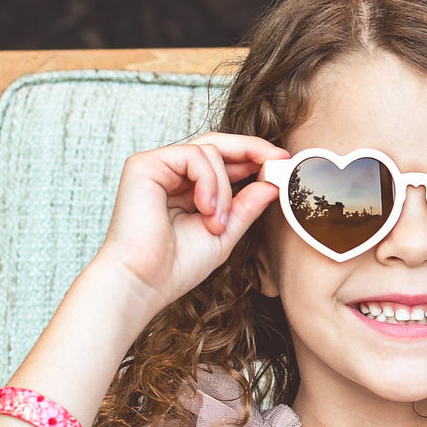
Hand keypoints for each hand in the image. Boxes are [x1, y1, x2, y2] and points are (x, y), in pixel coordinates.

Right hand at [95, 132, 288, 311]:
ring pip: (210, 150)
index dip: (253, 156)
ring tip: (217, 223)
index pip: (223, 159)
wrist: (143, 283)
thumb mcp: (224, 233)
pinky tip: (205, 210)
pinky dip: (210, 182)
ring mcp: (157, 166)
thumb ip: (246, 207)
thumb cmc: (176, 266)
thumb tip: (272, 184)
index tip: (282, 162)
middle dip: (252, 150)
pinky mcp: (144, 165)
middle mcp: (170, 173)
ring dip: (225, 188)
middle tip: (278, 160)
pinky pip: (194, 155)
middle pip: (217, 144)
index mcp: (186, 187)